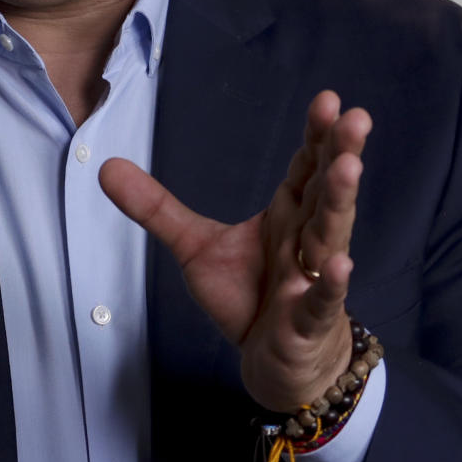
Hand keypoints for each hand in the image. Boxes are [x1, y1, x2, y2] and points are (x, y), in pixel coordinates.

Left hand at [99, 91, 370, 411]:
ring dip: (340, 202)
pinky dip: (331, 283)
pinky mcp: (309, 320)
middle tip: (355, 119)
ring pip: (330, 235)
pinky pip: (322, 300)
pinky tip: (339, 264)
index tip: (329, 100)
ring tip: (349, 167)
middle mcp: (306, 238)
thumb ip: (157, 208)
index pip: (306, 167)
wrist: (277, 361)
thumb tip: (106, 166)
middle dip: (341, 154)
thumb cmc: (248, 296)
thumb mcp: (195, 247)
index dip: (317, 135)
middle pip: (326, 190)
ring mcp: (311, 278)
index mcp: (288, 213)